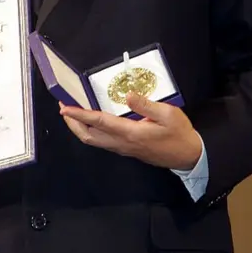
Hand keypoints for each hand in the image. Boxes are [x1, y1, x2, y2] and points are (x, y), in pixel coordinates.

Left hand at [59, 93, 201, 170]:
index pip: (99, 122)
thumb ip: (147, 105)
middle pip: (89, 136)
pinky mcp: (126, 149)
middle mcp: (122, 143)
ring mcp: (123, 148)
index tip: (65, 108)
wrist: (188, 156)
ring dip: (80, 128)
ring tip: (72, 113)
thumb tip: (127, 95)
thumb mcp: (169, 115)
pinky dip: (90, 131)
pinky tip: (91, 121)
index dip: (80, 115)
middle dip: (73, 123)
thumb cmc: (179, 134)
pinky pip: (101, 141)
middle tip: (63, 107)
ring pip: (93, 140)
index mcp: (130, 133)